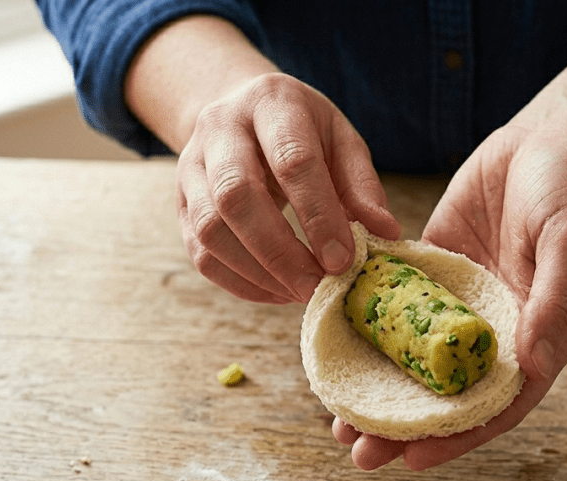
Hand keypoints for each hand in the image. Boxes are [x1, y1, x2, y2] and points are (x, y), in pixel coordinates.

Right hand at [177, 72, 399, 302]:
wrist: (240, 111)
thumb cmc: (302, 131)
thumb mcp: (340, 141)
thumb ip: (361, 185)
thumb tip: (386, 233)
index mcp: (270, 103)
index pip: (291, 161)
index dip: (318, 216)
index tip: (344, 259)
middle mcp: (219, 129)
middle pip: (236, 195)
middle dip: (280, 252)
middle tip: (317, 286)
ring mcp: (191, 167)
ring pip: (210, 229)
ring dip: (259, 272)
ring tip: (301, 291)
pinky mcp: (181, 204)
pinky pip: (202, 254)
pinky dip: (241, 283)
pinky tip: (278, 292)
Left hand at [333, 117, 566, 469]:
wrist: (550, 137)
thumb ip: (554, 303)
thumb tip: (535, 366)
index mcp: (536, 339)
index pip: (495, 404)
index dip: (456, 437)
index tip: (414, 460)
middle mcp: (493, 331)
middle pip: (444, 393)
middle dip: (403, 428)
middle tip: (358, 453)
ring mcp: (459, 304)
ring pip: (413, 359)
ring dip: (377, 389)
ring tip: (334, 421)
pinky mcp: (432, 271)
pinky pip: (395, 306)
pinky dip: (368, 329)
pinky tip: (332, 347)